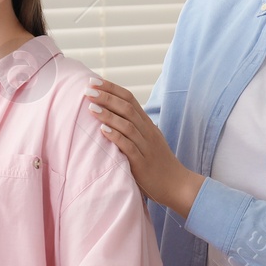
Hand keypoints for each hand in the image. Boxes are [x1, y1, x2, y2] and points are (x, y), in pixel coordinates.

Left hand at [85, 77, 203, 218]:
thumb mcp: (148, 141)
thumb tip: (114, 117)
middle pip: (127, 108)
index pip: (130, 98)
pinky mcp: (142, 163)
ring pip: (127, 125)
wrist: (177, 185)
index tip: (94, 80)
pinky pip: (128, 146)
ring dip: (108, 114)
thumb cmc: (158, 164)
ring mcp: (146, 147)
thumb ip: (134, 128)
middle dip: (107, 97)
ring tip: (90, 107)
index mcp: (147, 124)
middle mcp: (147, 132)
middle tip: (88, 89)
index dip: (111, 88)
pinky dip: (115, 136)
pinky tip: (103, 130)